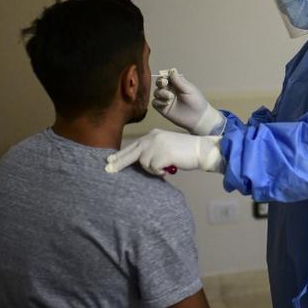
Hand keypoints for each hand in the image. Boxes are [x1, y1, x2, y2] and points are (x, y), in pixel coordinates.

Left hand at [105, 129, 223, 175]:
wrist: (200, 149)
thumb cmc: (184, 151)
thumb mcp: (165, 146)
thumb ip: (151, 151)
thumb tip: (136, 162)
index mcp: (152, 135)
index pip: (132, 146)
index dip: (120, 155)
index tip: (109, 160)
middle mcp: (151, 138)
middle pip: (130, 154)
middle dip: (118, 163)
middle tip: (107, 170)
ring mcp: (156, 146)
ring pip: (144, 164)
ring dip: (154, 169)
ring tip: (166, 166)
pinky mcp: (161, 154)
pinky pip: (154, 169)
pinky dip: (160, 172)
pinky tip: (170, 168)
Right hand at [153, 68, 224, 135]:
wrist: (197, 118)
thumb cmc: (196, 101)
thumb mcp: (189, 89)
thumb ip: (179, 81)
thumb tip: (172, 70)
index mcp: (176, 84)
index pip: (166, 76)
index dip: (164, 75)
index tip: (166, 77)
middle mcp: (169, 90)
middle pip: (159, 83)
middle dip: (160, 82)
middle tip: (164, 84)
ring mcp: (165, 99)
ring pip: (156, 92)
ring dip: (161, 93)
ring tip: (170, 97)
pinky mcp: (162, 108)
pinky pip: (154, 102)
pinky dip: (158, 102)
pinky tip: (166, 103)